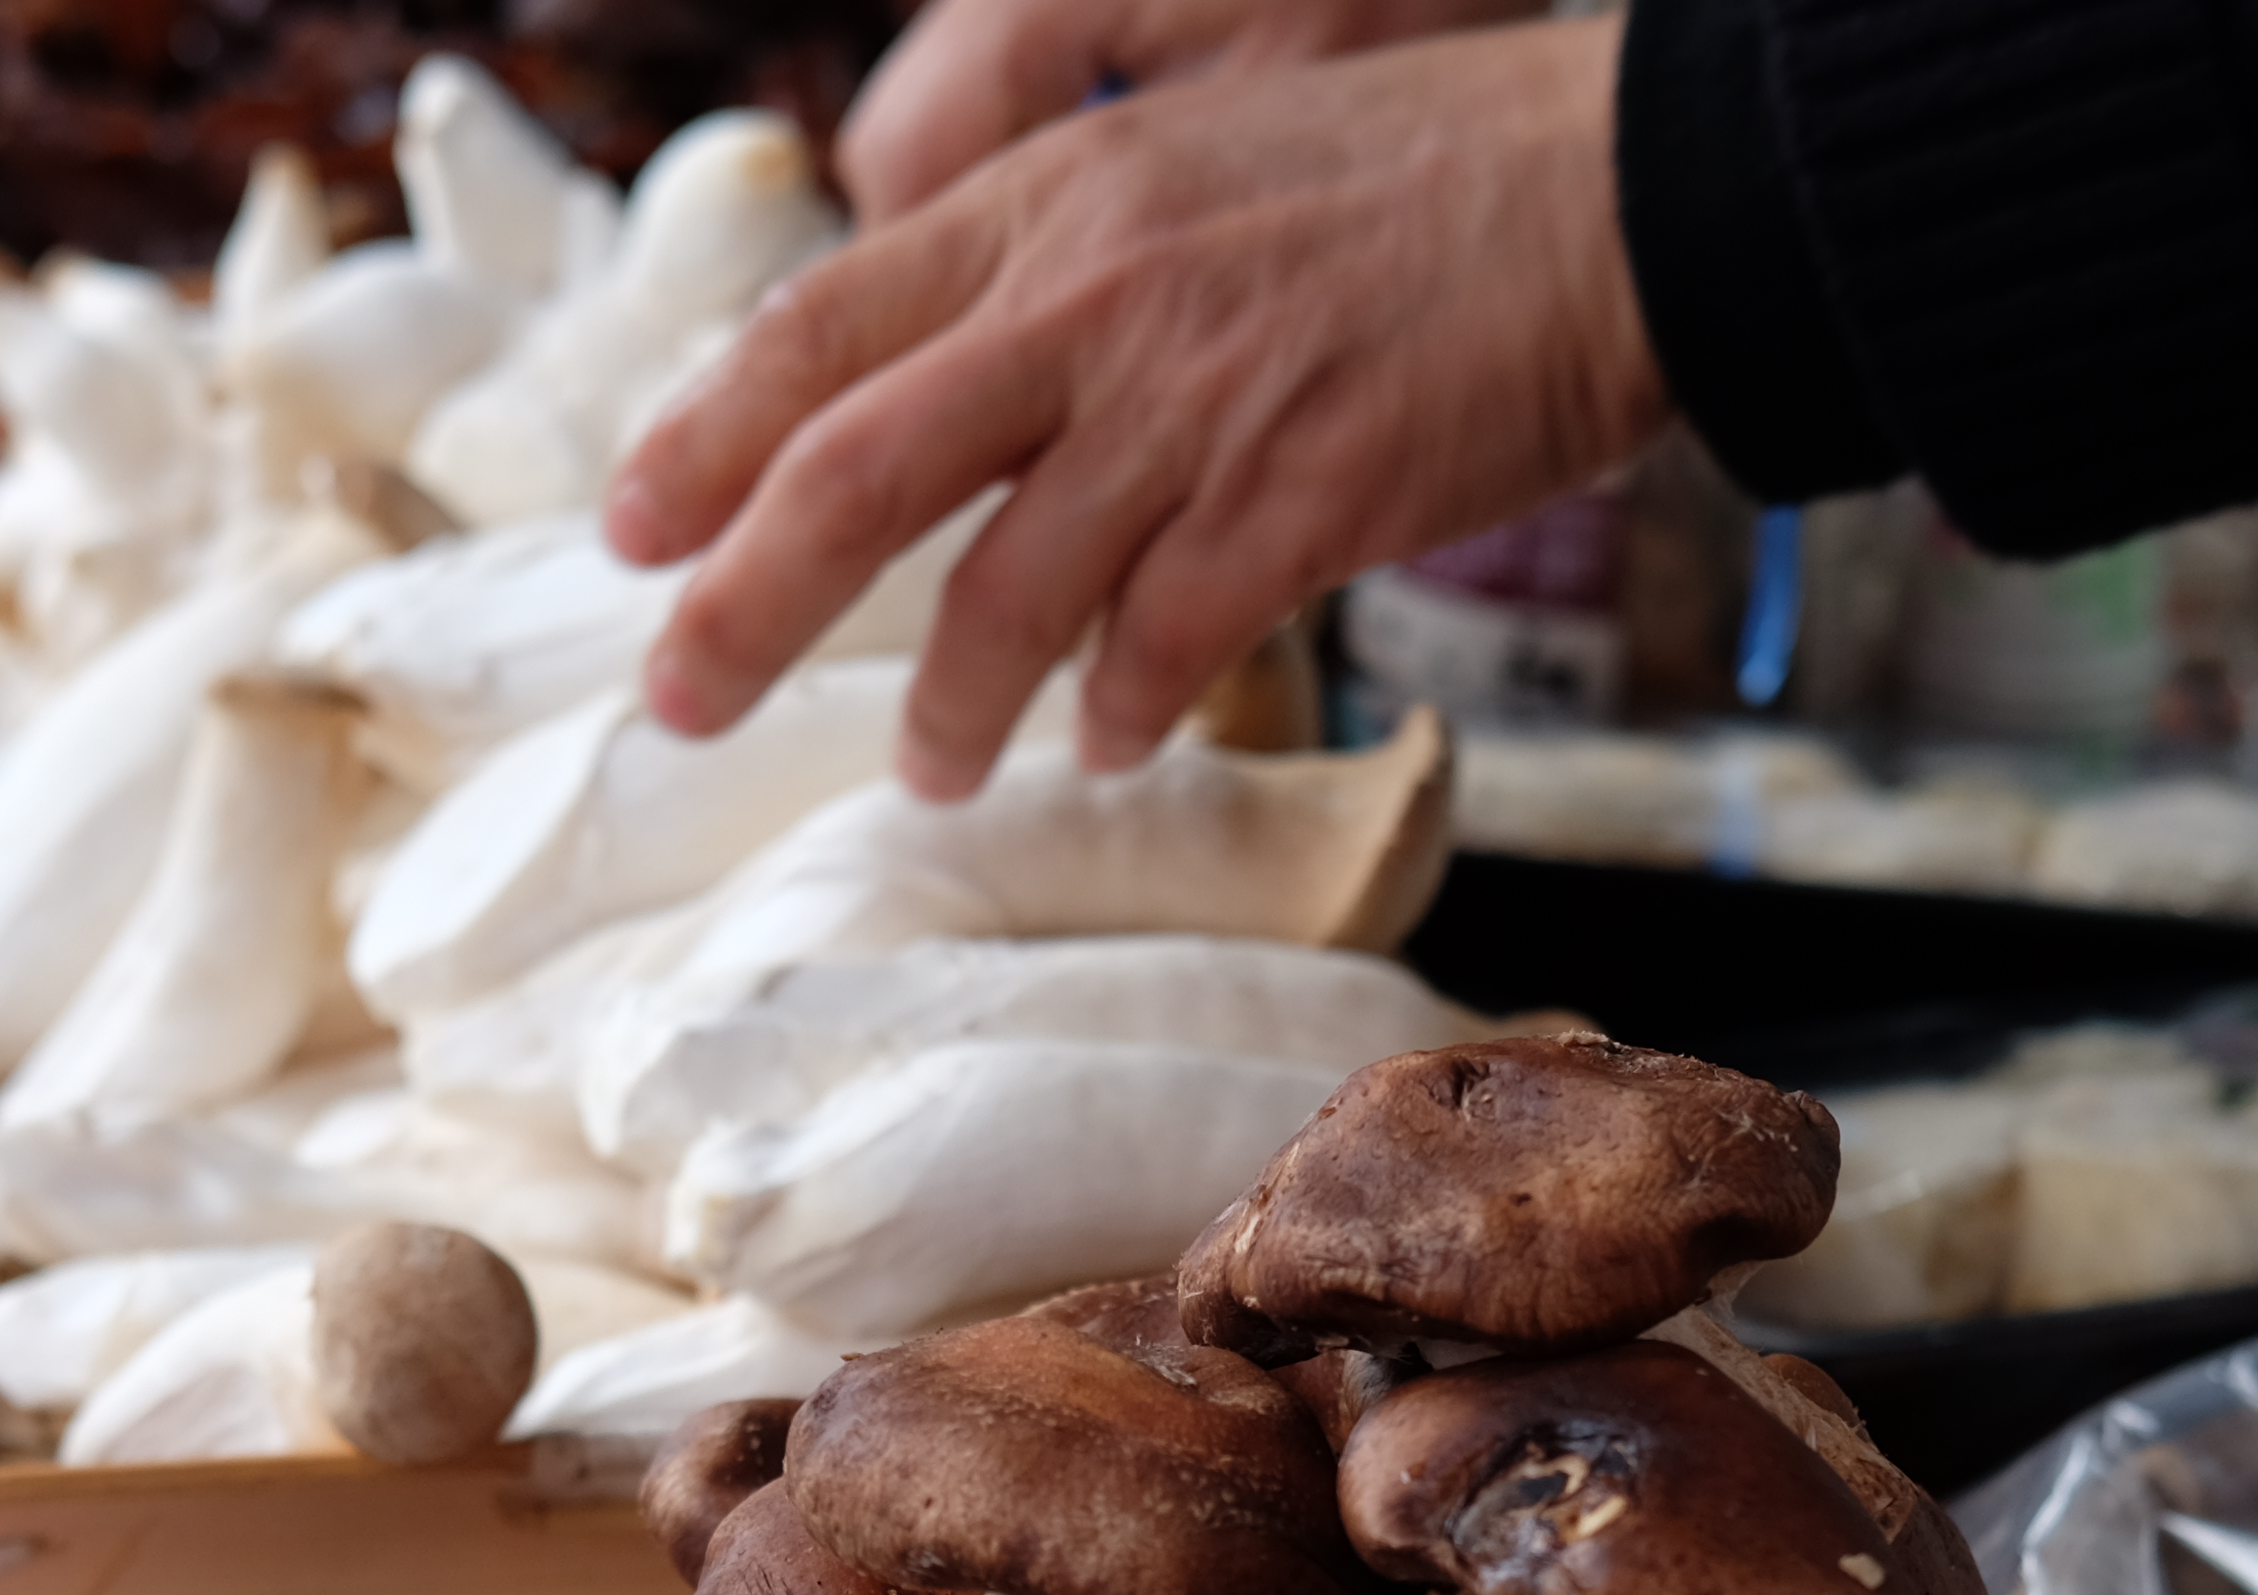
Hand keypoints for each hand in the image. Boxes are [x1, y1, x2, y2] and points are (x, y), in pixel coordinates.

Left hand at [610, 17, 1663, 799]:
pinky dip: (1113, 710)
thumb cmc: (1424, 185)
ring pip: (1005, 587)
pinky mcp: (1304, 496)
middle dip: (747, 602)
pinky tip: (1101, 744)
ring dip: (950, 705)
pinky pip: (1161, 642)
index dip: (707, 436)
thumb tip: (960, 383)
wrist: (1624, 193)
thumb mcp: (1195, 162)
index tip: (633, 527)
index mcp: (1057, 203)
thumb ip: (1065, 265)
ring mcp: (1198, 401)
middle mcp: (1096, 296)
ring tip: (933, 770)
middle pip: (857, 467)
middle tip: (679, 700)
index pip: (824, 325)